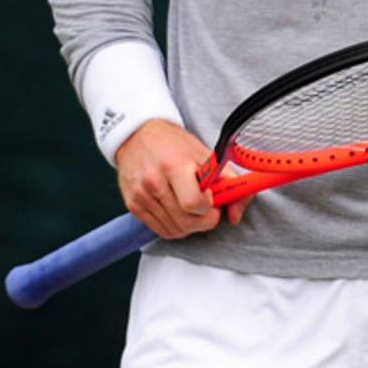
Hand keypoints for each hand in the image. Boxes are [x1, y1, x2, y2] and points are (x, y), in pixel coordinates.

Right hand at [114, 119, 250, 237]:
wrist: (139, 136)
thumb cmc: (176, 146)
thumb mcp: (208, 156)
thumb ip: (231, 183)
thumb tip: (235, 216)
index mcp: (175, 166)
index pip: (193, 204)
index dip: (209, 207)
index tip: (212, 198)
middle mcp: (154, 182)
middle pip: (186, 222)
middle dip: (204, 220)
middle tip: (208, 208)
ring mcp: (141, 195)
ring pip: (175, 230)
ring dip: (191, 225)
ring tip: (194, 208)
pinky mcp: (132, 205)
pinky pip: (161, 231)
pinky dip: (176, 227)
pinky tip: (180, 212)